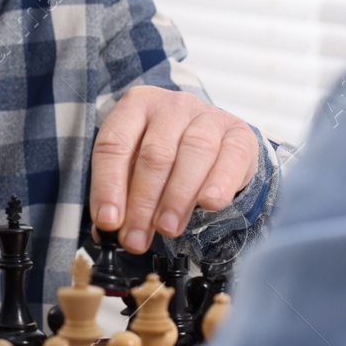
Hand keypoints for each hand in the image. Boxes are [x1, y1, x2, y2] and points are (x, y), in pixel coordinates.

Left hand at [90, 86, 258, 253]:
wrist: (211, 141)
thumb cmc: (165, 157)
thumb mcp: (134, 166)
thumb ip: (120, 192)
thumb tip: (106, 227)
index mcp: (135, 106)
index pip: (114, 145)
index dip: (108, 186)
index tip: (108, 221)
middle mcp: (171, 105)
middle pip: (155, 153)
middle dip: (143, 202)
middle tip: (136, 239)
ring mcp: (207, 115)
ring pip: (193, 152)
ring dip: (177, 196)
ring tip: (167, 228)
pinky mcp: (238, 132)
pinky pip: (231, 156)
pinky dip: (220, 182)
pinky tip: (209, 204)